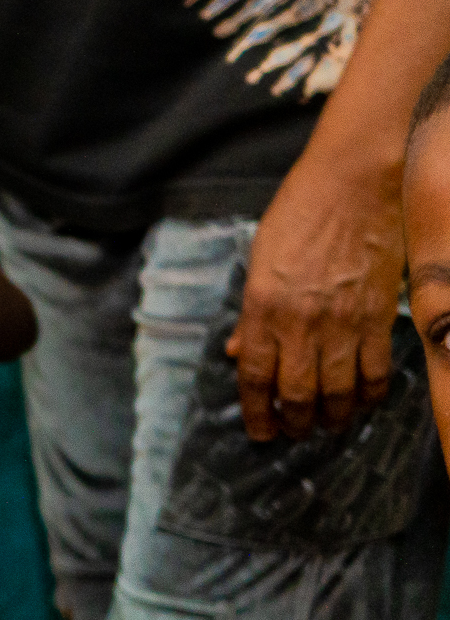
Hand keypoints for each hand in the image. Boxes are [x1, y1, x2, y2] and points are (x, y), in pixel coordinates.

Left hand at [232, 148, 403, 439]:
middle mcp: (301, 322)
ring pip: (339, 391)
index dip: (257, 412)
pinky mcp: (379, 317)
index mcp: (262, 307)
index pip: (255, 377)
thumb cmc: (299, 216)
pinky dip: (370, 394)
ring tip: (327, 424)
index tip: (259, 432)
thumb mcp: (259, 261)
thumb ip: (250, 314)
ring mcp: (344, 323)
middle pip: (297, 394)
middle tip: (293, 433)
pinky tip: (364, 401)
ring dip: (332, 416)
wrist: (354, 186)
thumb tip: (238, 352)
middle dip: (294, 423)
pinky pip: (376, 371)